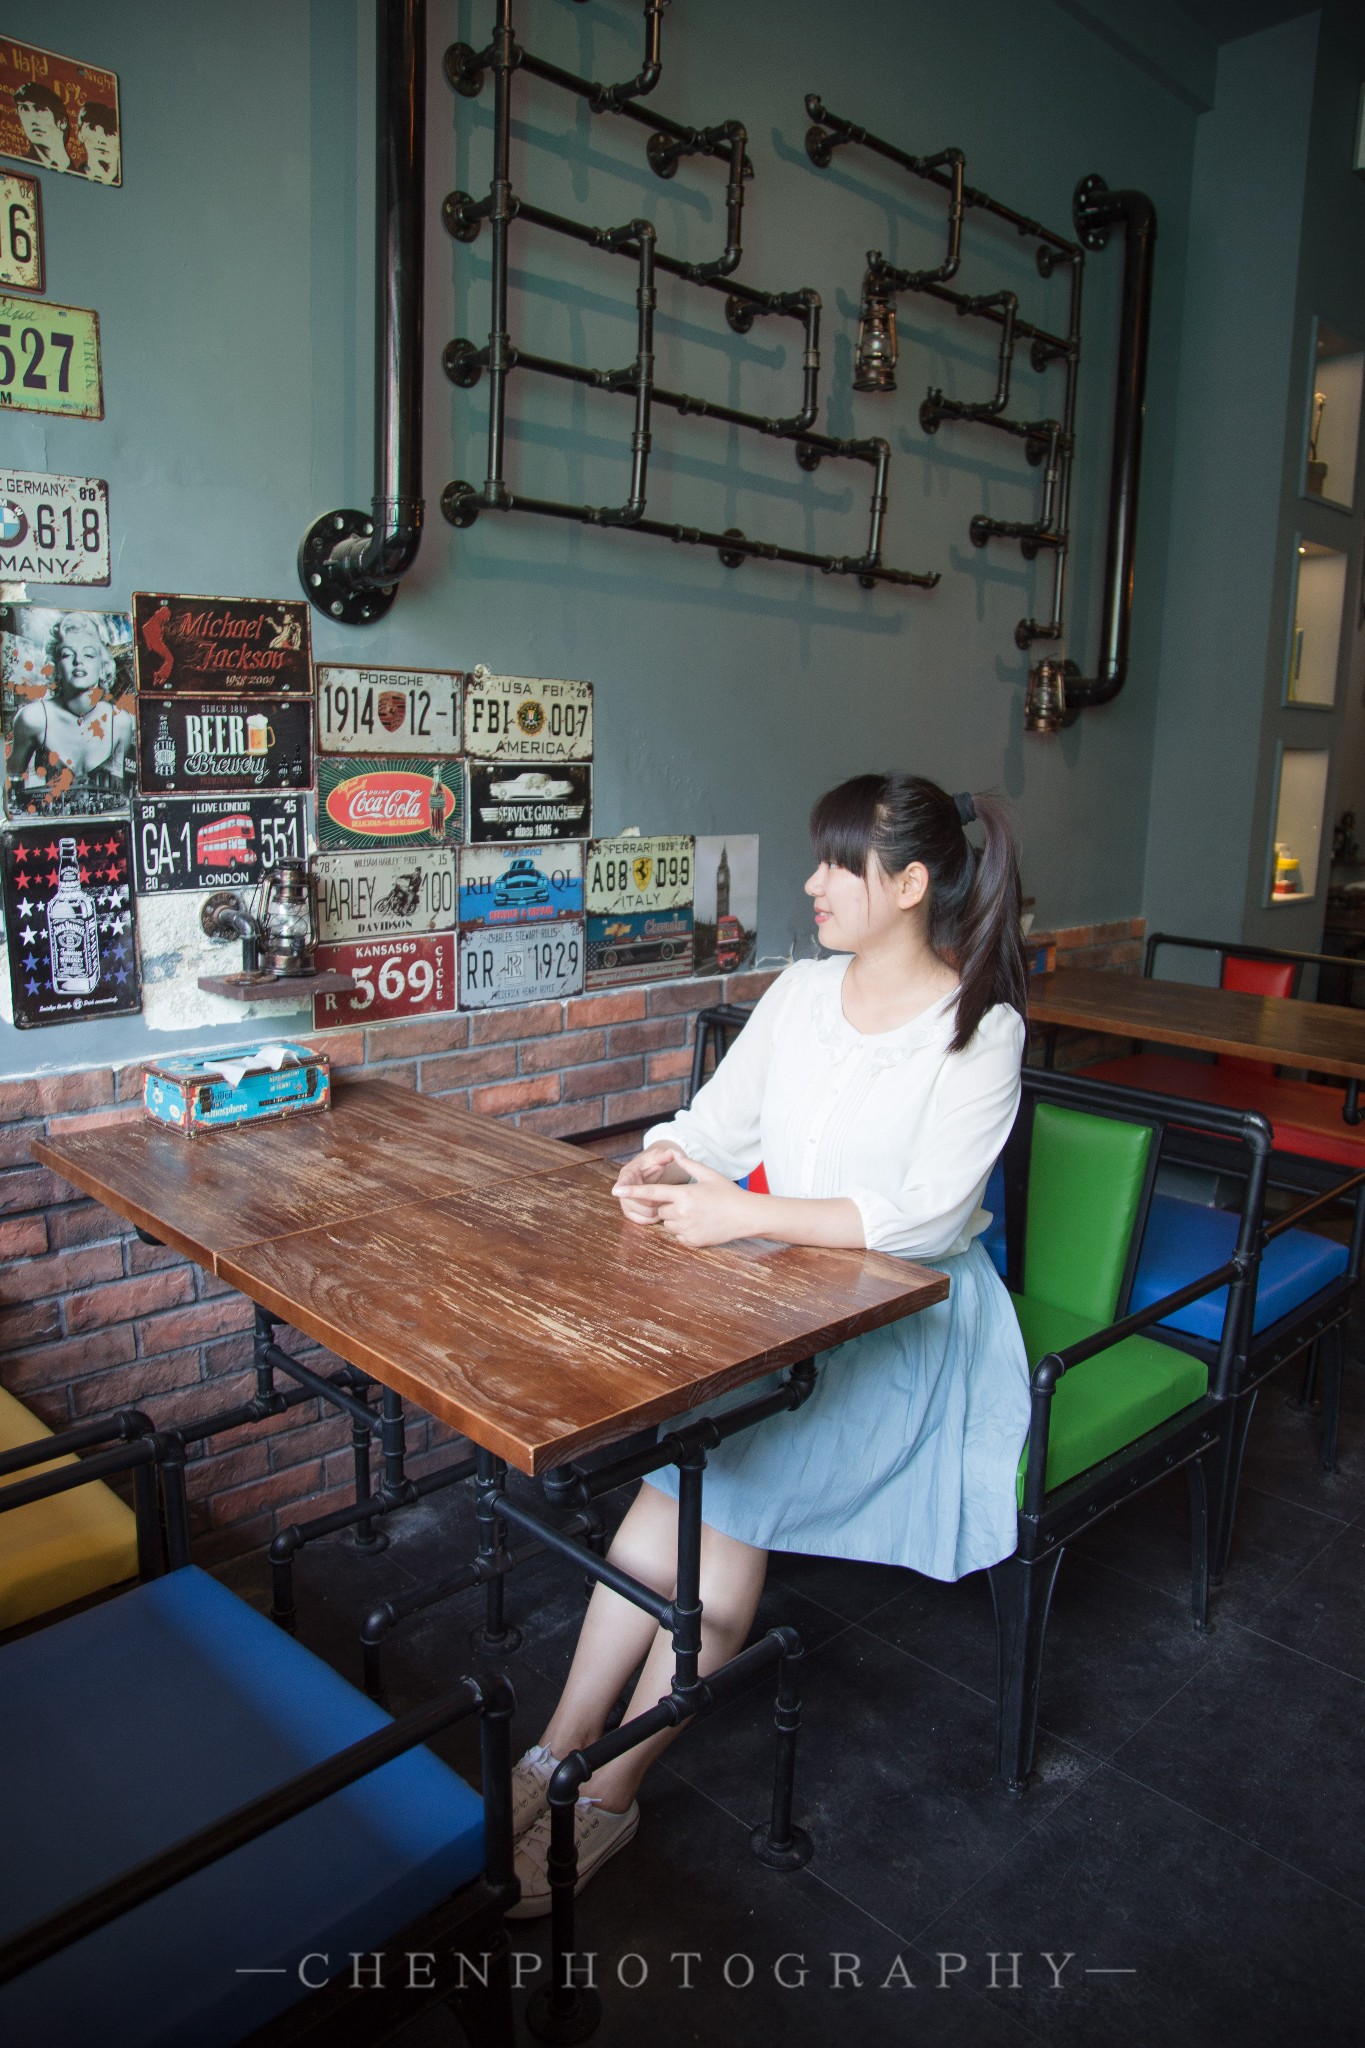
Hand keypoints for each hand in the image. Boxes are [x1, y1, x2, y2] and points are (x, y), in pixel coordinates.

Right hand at [610, 1142, 694, 1222]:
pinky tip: (660, 1211)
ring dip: (656, 1210)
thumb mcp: (657, 1156)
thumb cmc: (651, 1163)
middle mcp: (623, 1189)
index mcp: (628, 1173)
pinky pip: (642, 1221)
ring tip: (665, 1203)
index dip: (621, 1186)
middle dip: (654, 1201)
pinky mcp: (630, 1212)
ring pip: (642, 1213)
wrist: (648, 1173)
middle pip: (636, 1201)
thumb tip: (673, 1152)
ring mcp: (625, 1202)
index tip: (616, 1190)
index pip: (623, 1180)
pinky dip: (653, 1218)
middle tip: (667, 1196)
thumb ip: (664, 1155)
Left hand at [612, 1149, 754, 1246]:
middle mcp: (682, 1213)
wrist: (745, 1216)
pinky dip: (684, 1230)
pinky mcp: (692, 1242)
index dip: (632, 1191)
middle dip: (669, 1205)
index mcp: (684, 1195)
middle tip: (690, 1201)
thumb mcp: (708, 1174)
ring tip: (697, 1212)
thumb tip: (674, 1152)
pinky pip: (677, 1235)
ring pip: (668, 1224)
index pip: (652, 1192)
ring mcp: (687, 1229)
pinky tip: (700, 1223)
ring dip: (676, 1218)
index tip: (616, 1190)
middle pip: (660, 1210)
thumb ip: (688, 1164)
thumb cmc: (728, 1193)